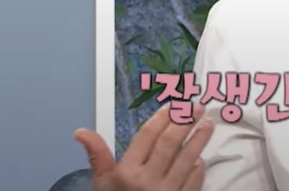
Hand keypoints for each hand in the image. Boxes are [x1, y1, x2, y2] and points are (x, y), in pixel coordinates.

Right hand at [74, 103, 215, 190]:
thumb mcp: (102, 182)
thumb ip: (97, 154)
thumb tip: (81, 131)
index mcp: (127, 172)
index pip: (146, 137)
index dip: (161, 118)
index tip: (173, 105)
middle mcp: (147, 180)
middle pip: (169, 144)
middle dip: (184, 122)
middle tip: (196, 107)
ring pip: (186, 160)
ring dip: (199, 140)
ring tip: (207, 123)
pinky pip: (193, 182)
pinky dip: (199, 169)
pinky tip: (202, 157)